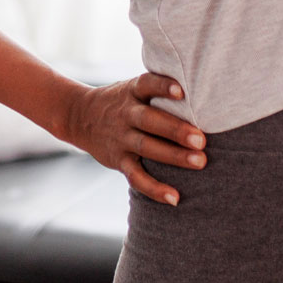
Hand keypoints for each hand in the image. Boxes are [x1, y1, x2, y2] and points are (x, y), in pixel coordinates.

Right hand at [62, 72, 206, 205]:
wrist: (79, 116)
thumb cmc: (122, 101)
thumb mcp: (132, 87)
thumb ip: (158, 89)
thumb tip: (203, 89)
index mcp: (132, 92)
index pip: (147, 85)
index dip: (163, 87)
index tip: (181, 92)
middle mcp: (125, 114)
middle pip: (149, 120)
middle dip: (175, 130)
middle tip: (201, 139)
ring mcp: (120, 138)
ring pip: (146, 147)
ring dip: (173, 156)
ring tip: (200, 162)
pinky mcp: (118, 160)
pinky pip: (136, 176)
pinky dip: (154, 188)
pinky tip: (175, 198)